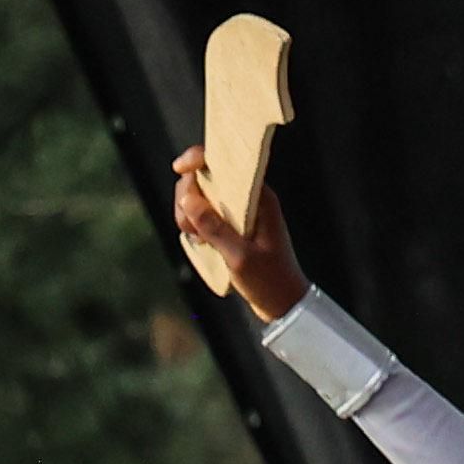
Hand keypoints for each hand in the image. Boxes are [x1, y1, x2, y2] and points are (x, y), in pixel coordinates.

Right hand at [167, 144, 305, 319]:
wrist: (284, 304)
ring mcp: (237, 212)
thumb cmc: (270, 281)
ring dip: (187, 215)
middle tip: (191, 228)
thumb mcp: (240, 257)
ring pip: (198, 198)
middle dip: (187, 198)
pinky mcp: (229, 226)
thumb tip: (188, 199)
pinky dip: (194, 225)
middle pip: (203, 178)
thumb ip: (214, 227)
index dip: (199, 158)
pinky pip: (201, 215)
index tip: (179, 168)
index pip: (226, 162)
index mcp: (259, 197)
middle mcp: (247, 199)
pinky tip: (201, 243)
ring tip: (199, 240)